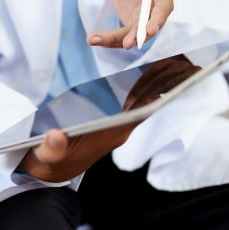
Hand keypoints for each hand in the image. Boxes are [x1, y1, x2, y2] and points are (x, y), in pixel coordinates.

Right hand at [18, 57, 199, 182]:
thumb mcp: (45, 156)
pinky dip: (142, 88)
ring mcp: (115, 126)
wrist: (49, 170)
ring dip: (156, 85)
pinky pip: (133, 104)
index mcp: (109, 135)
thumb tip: (56, 136)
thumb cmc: (49, 162)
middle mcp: (118, 130)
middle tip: (183, 60)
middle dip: (164, 86)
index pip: (139, 115)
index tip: (173, 81)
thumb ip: (51, 148)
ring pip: (143, 103)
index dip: (156, 99)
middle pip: (147, 106)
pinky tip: (147, 69)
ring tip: (173, 59)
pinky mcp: (110, 122)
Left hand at [89, 0, 174, 49]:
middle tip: (126, 44)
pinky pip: (123, 36)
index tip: (149, 30)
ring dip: (116, 40)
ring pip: (134, 34)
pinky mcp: (135, 25)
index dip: (158, 19)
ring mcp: (147, 19)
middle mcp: (159, 8)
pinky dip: (109, 39)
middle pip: (150, 26)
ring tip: (93, 40)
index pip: (164, 7)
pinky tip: (93, 39)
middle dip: (138, 36)